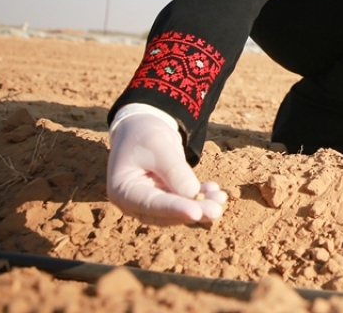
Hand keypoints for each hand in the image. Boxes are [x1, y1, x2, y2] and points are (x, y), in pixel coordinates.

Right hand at [107, 110, 225, 225]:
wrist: (142, 128)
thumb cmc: (144, 134)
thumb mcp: (158, 145)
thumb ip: (174, 170)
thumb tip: (193, 194)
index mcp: (122, 190)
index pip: (150, 204)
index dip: (174, 209)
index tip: (196, 213)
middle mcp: (134, 203)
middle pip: (165, 214)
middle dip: (192, 211)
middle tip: (216, 210)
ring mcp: (149, 203)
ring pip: (177, 211)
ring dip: (201, 206)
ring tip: (221, 198)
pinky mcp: (164, 198)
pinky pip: (184, 202)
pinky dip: (200, 198)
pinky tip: (215, 191)